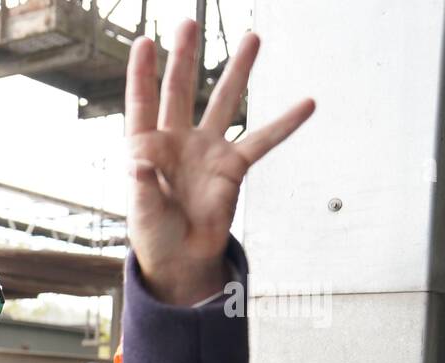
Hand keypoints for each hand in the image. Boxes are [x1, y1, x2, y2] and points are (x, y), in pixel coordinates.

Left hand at [125, 20, 314, 304]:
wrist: (181, 257)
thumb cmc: (154, 234)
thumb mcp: (142, 213)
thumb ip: (141, 188)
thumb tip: (136, 165)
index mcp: (146, 148)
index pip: (142, 103)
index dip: (141, 74)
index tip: (144, 41)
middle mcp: (176, 140)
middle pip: (180, 90)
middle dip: (184, 57)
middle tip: (189, 23)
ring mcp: (206, 149)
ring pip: (225, 102)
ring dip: (238, 71)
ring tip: (253, 38)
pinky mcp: (232, 166)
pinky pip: (263, 140)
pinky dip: (285, 124)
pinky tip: (307, 103)